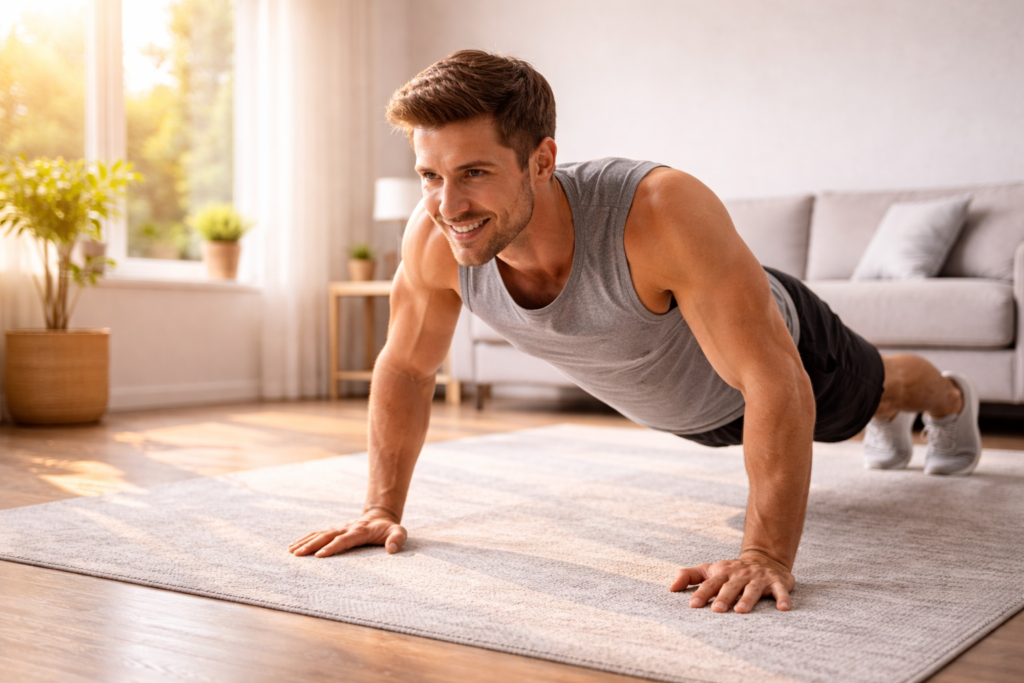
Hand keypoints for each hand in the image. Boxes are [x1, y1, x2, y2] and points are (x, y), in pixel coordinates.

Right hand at [288, 509, 407, 557]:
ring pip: (319, 534)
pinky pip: (317, 534)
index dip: (332, 547)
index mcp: (360, 531)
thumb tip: (391, 550)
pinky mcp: (333, 530)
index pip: (344, 540)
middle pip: (326, 536)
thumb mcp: (398, 532)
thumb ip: (397, 539)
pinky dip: (305, 539)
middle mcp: (346, 528)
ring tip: (291, 551)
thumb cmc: (389, 529)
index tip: (320, 555)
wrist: (380, 517)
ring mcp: (338, 528)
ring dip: (305, 542)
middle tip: (298, 554)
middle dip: (312, 545)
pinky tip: (293, 546)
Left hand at [670, 554, 794, 612]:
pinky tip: (783, 609)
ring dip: (747, 599)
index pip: (710, 583)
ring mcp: (759, 578)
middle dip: (723, 597)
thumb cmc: (733, 570)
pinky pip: (780, 590)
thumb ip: (690, 576)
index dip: (701, 593)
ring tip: (741, 611)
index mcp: (723, 573)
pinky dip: (782, 598)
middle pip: (730, 586)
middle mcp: (740, 575)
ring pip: (752, 589)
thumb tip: (670, 588)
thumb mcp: (711, 569)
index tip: (693, 605)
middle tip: (717, 610)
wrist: (765, 558)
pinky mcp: (777, 582)